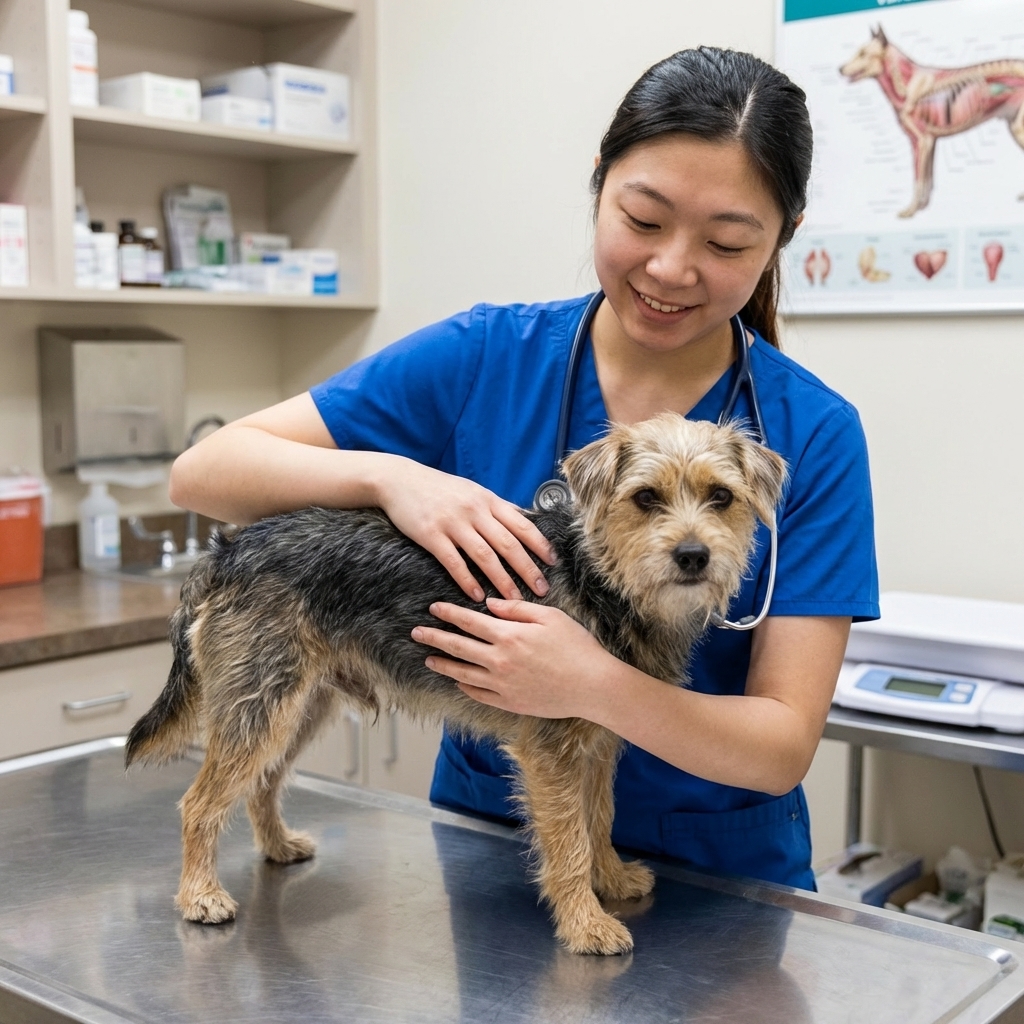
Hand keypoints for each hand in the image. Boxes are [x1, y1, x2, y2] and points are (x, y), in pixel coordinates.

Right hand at [377, 459, 554, 600]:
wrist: (400, 480)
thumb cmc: (439, 488)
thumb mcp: (473, 490)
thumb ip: (496, 507)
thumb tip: (524, 519)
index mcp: (488, 500)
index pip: (522, 525)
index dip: (540, 545)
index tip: (553, 563)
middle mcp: (475, 510)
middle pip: (508, 544)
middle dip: (528, 569)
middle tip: (542, 589)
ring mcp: (453, 523)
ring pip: (485, 556)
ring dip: (502, 580)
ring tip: (514, 600)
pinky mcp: (431, 535)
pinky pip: (454, 562)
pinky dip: (467, 581)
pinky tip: (477, 596)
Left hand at [411, 598, 613, 717]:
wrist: (592, 686)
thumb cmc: (576, 647)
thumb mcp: (551, 616)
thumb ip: (517, 610)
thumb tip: (492, 605)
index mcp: (509, 635)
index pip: (469, 621)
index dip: (449, 613)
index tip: (433, 609)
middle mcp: (500, 660)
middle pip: (458, 646)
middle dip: (434, 637)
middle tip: (416, 633)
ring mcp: (502, 684)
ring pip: (462, 673)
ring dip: (443, 664)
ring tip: (429, 659)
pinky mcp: (509, 702)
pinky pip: (478, 694)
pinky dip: (464, 686)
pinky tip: (457, 680)